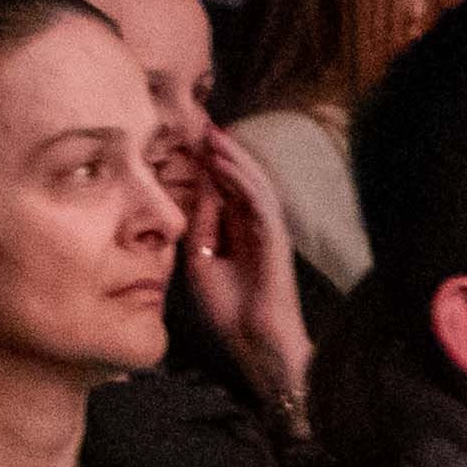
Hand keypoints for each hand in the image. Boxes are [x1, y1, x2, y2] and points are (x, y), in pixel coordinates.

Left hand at [176, 121, 313, 425]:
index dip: (211, 166)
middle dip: (224, 154)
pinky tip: (223, 164)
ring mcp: (269, 233)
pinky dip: (241, 181)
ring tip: (213, 135)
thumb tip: (198, 192)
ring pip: (254, 185)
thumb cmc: (230, 310)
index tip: (189, 142)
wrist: (255, 341)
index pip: (227, 191)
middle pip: (242, 181)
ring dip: (234, 159)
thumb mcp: (202, 260)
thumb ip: (202, 226)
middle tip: (203, 125)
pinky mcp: (276, 241)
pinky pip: (260, 203)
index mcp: (239, 234)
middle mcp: (257, 228)